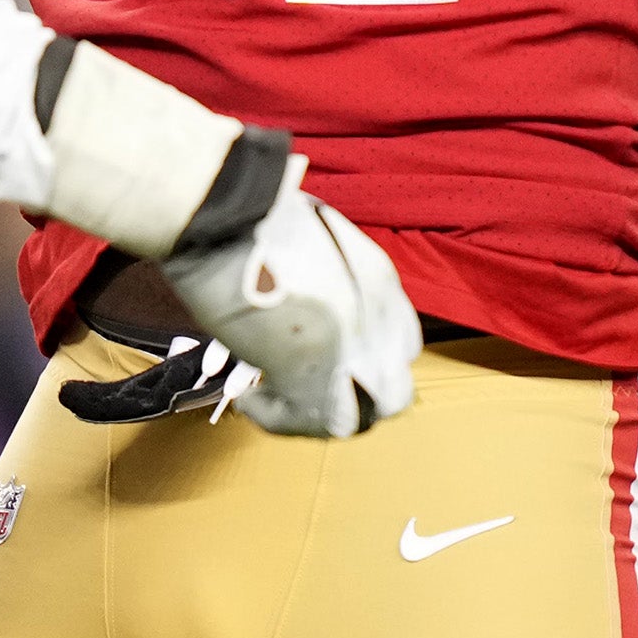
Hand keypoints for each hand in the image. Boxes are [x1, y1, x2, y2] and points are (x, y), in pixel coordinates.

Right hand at [160, 177, 420, 439]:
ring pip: (360, 419)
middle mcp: (378, 322)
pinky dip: (275, 419)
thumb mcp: (312, 234)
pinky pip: (307, 424)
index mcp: (379, 280)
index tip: (334, 358)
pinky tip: (251, 399)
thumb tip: (305, 287)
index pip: (403, 344)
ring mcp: (353, 354)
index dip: (369, 358)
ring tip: (277, 398)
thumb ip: (324, 268)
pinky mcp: (316, 379)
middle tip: (311, 389)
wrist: (233, 219)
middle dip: (355, 400)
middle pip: (394, 394)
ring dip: (317, 415)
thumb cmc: (256, 213)